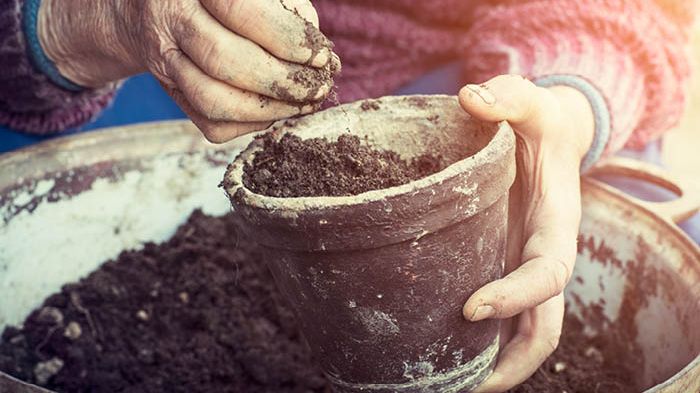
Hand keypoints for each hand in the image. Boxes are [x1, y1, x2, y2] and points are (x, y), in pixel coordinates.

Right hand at [39, 0, 339, 141]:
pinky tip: (279, 112)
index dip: (286, 38)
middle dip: (281, 80)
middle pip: (223, 60)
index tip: (320, 55)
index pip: (239, 10)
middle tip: (318, 86)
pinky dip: (252, 124)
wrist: (150, 11)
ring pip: (213, 100)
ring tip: (306, 103)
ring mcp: (163, 62)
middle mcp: (169, 21)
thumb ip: (287, 7)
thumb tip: (322, 55)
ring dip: (270, 110)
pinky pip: (211, 123)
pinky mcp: (172, 94)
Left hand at [458, 75, 594, 391]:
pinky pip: (502, 316)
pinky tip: (443, 351)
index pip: (549, 273)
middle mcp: (543, 255)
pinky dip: (482, 341)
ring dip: (496, 365)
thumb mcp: (529, 102)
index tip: (470, 308)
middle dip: (513, 362)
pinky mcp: (504, 266)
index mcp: (556, 224)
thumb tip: (471, 97)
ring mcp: (523, 266)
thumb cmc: (538, 122)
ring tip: (448, 386)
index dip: (517, 295)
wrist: (546, 137)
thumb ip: (507, 98)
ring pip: (525, 332)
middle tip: (465, 387)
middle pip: (543, 324)